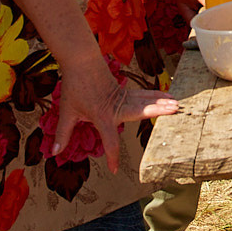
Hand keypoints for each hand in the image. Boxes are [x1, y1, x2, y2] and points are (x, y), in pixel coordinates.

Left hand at [51, 60, 180, 172]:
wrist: (80, 60)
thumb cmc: (74, 87)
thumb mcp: (67, 111)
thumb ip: (63, 133)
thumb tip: (53, 152)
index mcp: (102, 115)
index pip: (109, 140)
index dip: (111, 156)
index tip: (114, 170)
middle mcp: (116, 106)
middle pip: (140, 110)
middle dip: (158, 111)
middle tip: (174, 111)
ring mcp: (122, 96)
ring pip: (145, 100)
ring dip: (161, 102)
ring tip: (178, 104)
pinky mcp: (124, 90)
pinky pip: (142, 95)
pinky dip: (155, 96)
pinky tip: (167, 96)